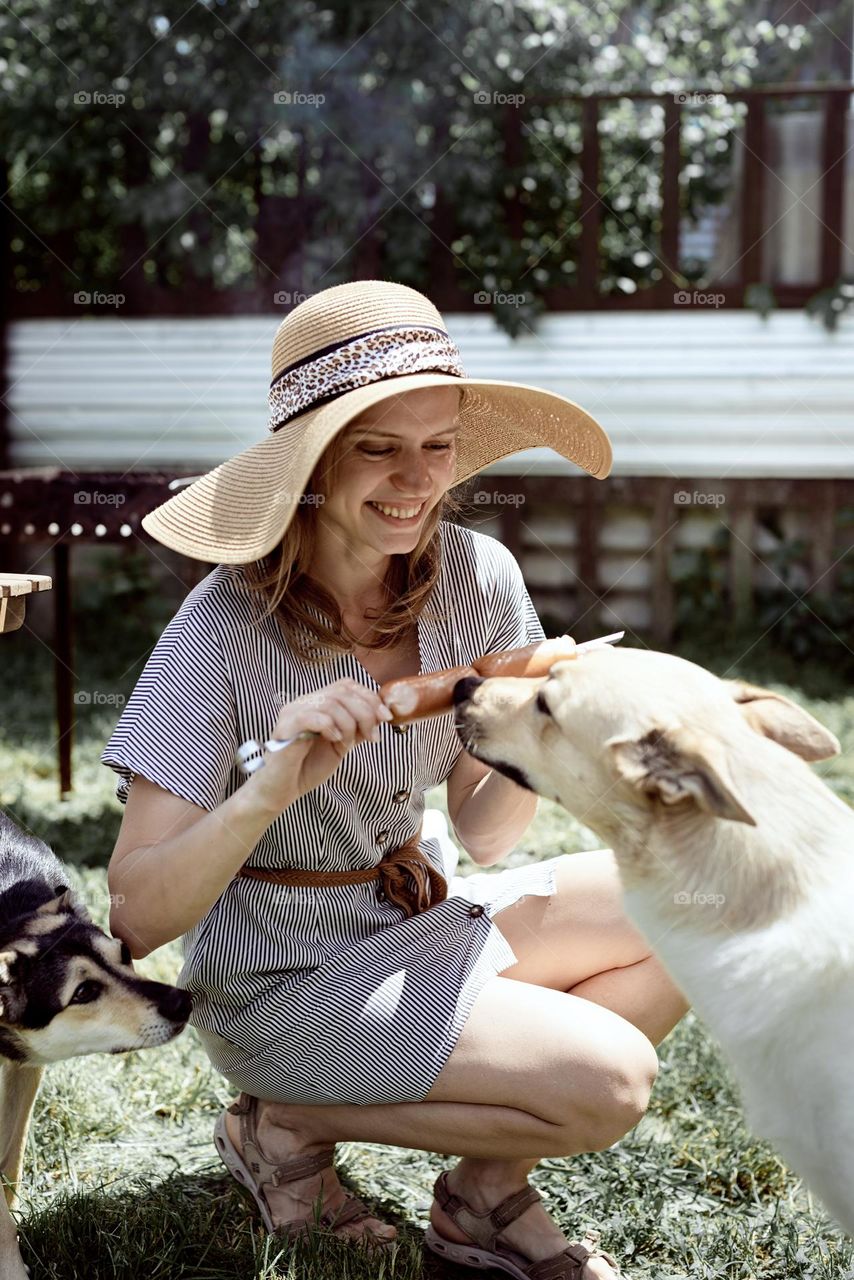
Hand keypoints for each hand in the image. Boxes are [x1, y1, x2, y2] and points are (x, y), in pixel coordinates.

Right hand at [245, 678, 393, 815]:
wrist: (283, 790)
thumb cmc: (308, 767)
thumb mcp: (341, 744)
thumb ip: (357, 728)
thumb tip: (381, 715)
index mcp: (316, 703)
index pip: (346, 685)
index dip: (370, 697)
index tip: (386, 717)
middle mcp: (303, 702)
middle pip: (341, 691)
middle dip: (365, 712)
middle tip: (372, 736)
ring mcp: (292, 713)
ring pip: (330, 703)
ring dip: (349, 724)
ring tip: (348, 743)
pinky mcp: (285, 728)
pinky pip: (311, 716)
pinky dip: (330, 727)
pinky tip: (334, 740)